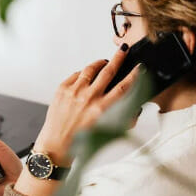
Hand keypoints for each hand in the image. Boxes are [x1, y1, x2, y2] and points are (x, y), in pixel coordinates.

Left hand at [34, 43, 142, 164]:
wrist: (56, 145)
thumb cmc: (81, 140)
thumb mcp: (107, 131)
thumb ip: (123, 118)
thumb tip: (134, 106)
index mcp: (102, 109)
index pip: (123, 87)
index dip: (134, 75)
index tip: (139, 68)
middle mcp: (89, 98)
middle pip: (108, 71)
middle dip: (118, 58)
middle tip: (123, 50)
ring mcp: (74, 92)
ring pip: (91, 69)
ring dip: (100, 63)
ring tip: (104, 62)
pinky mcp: (62, 89)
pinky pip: (76, 74)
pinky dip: (83, 74)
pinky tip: (86, 78)